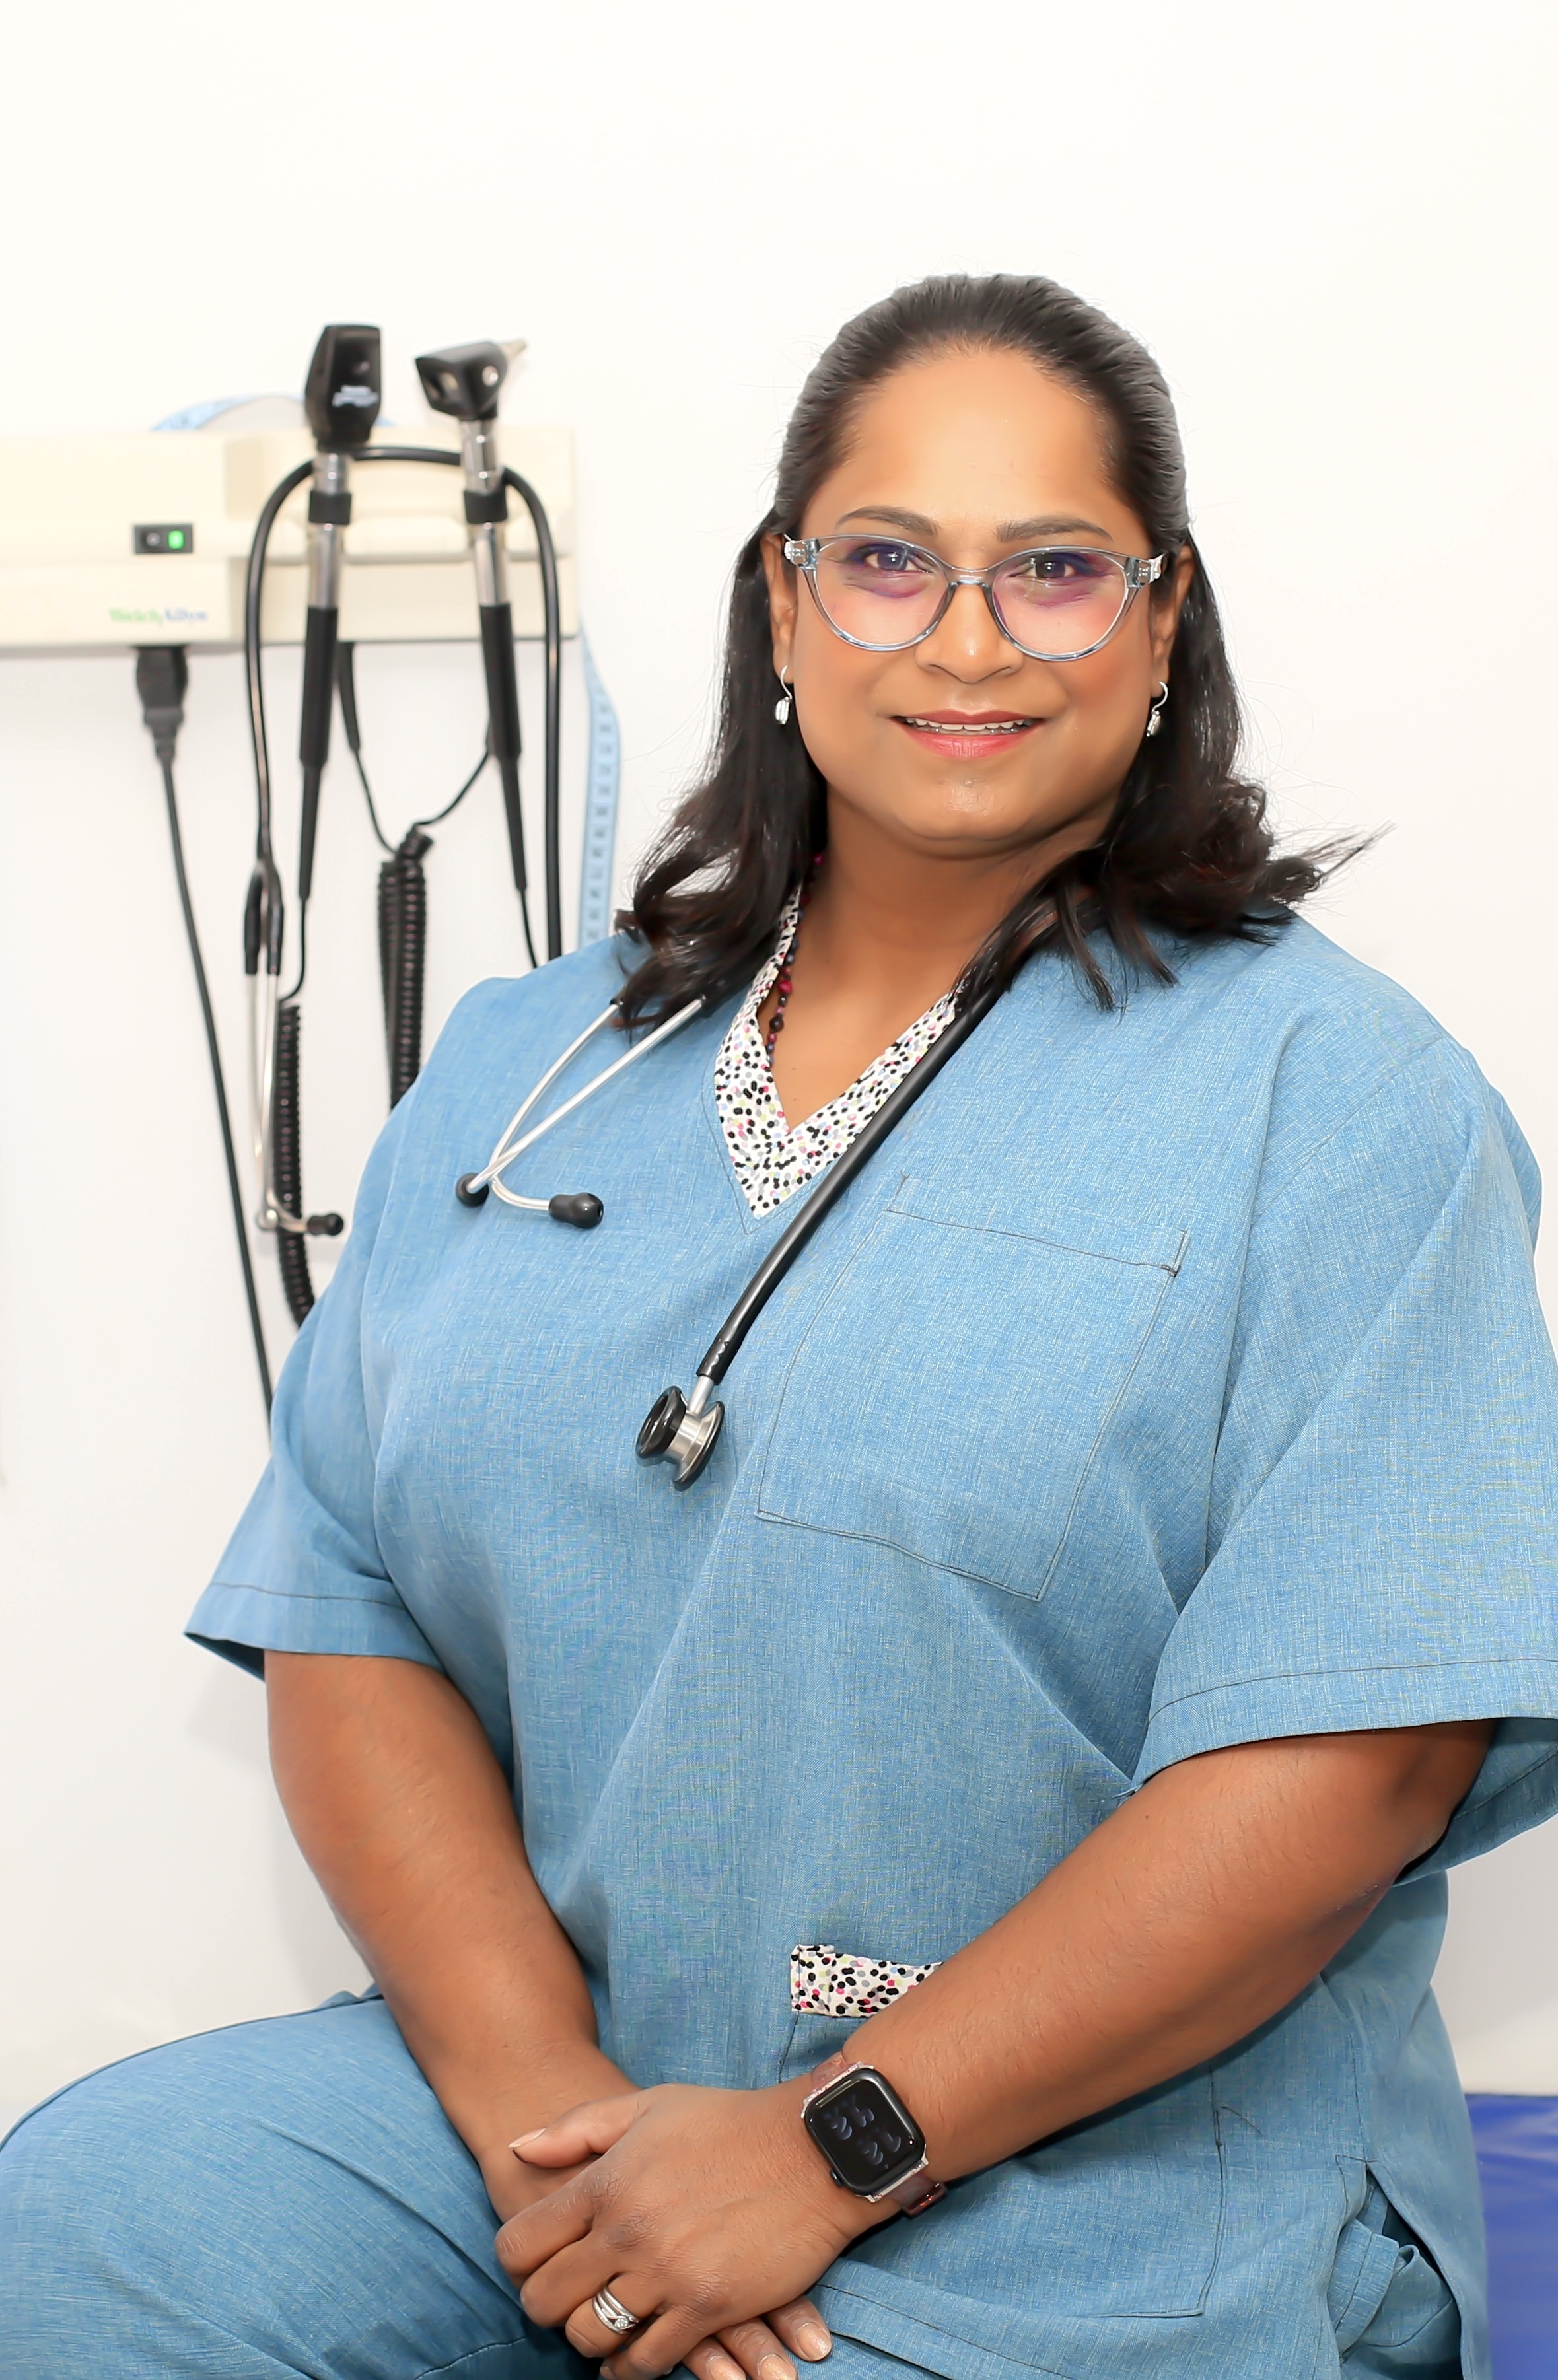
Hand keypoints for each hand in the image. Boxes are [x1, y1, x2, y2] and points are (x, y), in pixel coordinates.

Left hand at [500, 2084, 885, 2377]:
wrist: (812, 2149)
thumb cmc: (728, 2122)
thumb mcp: (648, 2105)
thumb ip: (577, 2129)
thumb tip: (518, 2148)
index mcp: (606, 2183)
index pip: (522, 2243)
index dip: (519, 2259)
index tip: (536, 2261)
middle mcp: (627, 2232)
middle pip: (546, 2300)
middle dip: (545, 2306)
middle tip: (564, 2302)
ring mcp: (667, 2274)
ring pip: (592, 2337)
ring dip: (588, 2339)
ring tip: (599, 2329)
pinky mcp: (708, 2307)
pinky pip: (649, 2360)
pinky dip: (630, 2368)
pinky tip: (631, 2359)